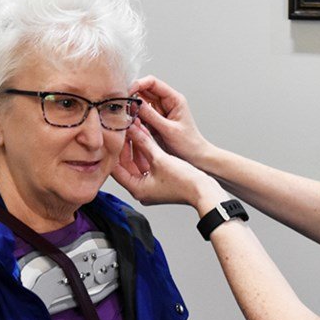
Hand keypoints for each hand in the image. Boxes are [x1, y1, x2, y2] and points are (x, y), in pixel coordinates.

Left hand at [112, 121, 226, 211]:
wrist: (204, 190)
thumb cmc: (184, 181)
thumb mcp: (160, 158)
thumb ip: (143, 142)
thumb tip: (131, 129)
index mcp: (137, 189)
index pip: (116, 169)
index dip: (115, 150)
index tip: (115, 135)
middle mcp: (141, 190)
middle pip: (126, 166)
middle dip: (126, 147)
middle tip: (125, 130)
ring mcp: (150, 187)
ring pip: (137, 164)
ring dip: (136, 148)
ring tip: (135, 130)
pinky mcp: (159, 182)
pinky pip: (147, 166)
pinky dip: (145, 153)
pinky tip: (145, 138)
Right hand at [131, 76, 211, 166]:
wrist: (195, 157)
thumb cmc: (189, 143)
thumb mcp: (169, 130)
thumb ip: (151, 116)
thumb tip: (134, 103)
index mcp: (174, 99)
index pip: (153, 82)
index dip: (138, 84)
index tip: (126, 92)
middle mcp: (166, 102)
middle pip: (144, 91)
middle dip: (132, 96)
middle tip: (121, 105)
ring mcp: (160, 111)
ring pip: (141, 103)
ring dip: (132, 107)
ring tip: (124, 115)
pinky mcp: (155, 121)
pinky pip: (141, 115)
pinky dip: (134, 117)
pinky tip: (129, 122)